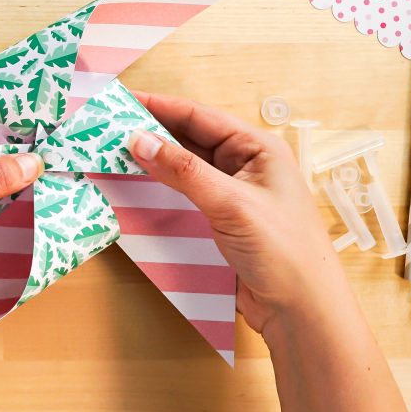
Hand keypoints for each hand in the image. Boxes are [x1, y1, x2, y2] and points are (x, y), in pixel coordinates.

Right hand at [127, 93, 348, 336]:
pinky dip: (160, 190)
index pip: (200, 116)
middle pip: (189, 139)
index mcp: (258, 148)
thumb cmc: (283, 250)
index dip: (160, 106)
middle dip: (151, 133)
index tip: (122, 101)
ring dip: (153, 162)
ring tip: (113, 154)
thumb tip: (139, 140)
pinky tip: (135, 188)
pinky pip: (184, 196)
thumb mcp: (231, 203)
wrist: (302, 311)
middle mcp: (245, 166)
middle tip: (109, 128)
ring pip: (184, 169)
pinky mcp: (221, 222)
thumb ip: (184, 171)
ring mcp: (232, 195)